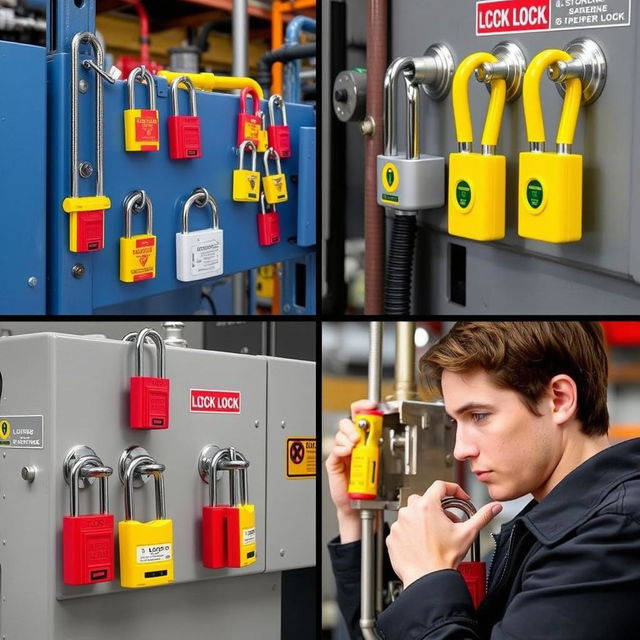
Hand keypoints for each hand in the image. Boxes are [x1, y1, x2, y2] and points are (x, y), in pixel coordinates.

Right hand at [325, 399, 377, 541]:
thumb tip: (386, 433)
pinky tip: (347, 452)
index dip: (363, 406)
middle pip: (347, 422)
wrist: (358, 505)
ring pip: (340, 434)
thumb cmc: (371, 485)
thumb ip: (380, 447)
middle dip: (353, 425)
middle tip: (359, 434)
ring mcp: (342, 451)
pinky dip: (341, 448)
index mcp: (364, 439)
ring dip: (347, 436)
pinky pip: (334, 450)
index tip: (370, 404)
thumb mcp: (380, 461)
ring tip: (354, 445)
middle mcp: (352, 443)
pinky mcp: (334, 461)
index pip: (360, 416)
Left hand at [386, 480, 502, 588]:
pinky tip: (420, 543)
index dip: (453, 490)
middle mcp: (409, 512)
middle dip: (437, 508)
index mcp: (427, 506)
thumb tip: (493, 508)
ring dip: (422, 520)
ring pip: (411, 513)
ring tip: (433, 535)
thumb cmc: (444, 559)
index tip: (459, 498)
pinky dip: (410, 533)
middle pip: (424, 499)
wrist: (428, 580)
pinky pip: (402, 528)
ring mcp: (399, 524)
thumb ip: (482, 516)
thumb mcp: (467, 533)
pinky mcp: (392, 536)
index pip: (440, 486)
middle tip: (447, 522)